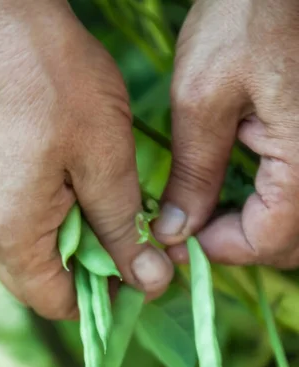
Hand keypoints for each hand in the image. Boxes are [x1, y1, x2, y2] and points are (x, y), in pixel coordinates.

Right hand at [0, 0, 172, 318]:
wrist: (1, 24)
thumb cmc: (56, 86)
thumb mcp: (106, 164)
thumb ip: (124, 231)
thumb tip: (149, 282)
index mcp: (14, 237)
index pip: (58, 304)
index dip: (105, 300)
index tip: (143, 275)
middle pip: (46, 282)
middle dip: (96, 272)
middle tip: (138, 242)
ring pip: (39, 252)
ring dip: (83, 243)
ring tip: (119, 212)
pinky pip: (29, 222)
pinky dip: (65, 219)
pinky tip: (90, 190)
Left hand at [153, 0, 298, 268]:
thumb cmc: (248, 16)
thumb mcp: (202, 97)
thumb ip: (192, 174)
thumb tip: (175, 230)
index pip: (267, 242)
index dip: (218, 248)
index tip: (178, 236)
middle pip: (289, 243)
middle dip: (240, 243)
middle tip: (194, 225)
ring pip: (298, 226)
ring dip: (259, 228)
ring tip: (214, 209)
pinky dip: (275, 205)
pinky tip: (244, 187)